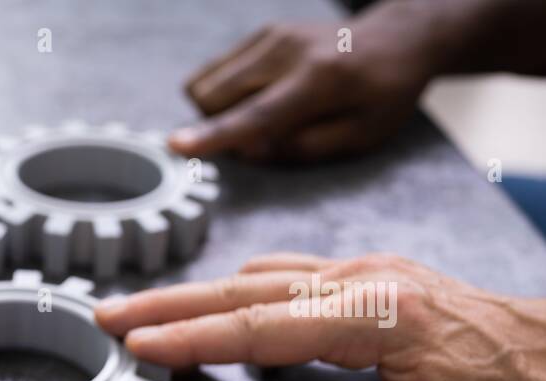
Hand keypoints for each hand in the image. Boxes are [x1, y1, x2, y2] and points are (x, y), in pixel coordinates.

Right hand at [96, 253, 545, 380]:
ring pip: (258, 277)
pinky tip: (217, 309)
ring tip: (143, 316)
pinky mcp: (369, 274)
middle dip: (167, 305)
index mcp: (378, 322)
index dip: (192, 341)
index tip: (137, 346)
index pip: (260, 331)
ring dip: (195, 296)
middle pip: (242, 290)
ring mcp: (365, 271)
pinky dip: (237, 292)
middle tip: (105, 314)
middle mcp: (364, 282)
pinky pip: (286, 275)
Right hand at [169, 3, 442, 161]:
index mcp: (321, 81)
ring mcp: (272, 37)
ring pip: (205, 85)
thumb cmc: (385, 94)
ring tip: (262, 113)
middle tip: (260, 137)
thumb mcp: (363, 136)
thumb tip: (250, 150)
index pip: (258, 115)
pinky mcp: (264, 33)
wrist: (400, 37)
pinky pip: (215, 72)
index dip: (215, 136)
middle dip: (219, 127)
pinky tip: (261, 94)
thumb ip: (304, 148)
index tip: (176, 146)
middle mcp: (288, 51)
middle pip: (214, 99)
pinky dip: (226, 93)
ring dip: (219, 111)